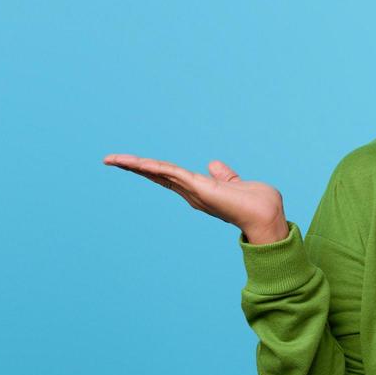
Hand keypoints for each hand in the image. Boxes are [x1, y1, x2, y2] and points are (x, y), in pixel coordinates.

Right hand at [101, 153, 286, 240]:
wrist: (266, 216)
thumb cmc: (256, 203)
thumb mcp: (236, 183)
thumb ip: (224, 175)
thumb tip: (213, 165)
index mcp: (197, 191)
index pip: (168, 175)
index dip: (149, 168)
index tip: (131, 162)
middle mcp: (190, 193)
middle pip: (156, 175)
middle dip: (133, 167)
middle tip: (109, 159)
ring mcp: (192, 191)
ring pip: (157, 173)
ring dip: (134, 165)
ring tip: (112, 159)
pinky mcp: (197, 187)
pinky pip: (170, 173)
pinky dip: (153, 167)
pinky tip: (136, 162)